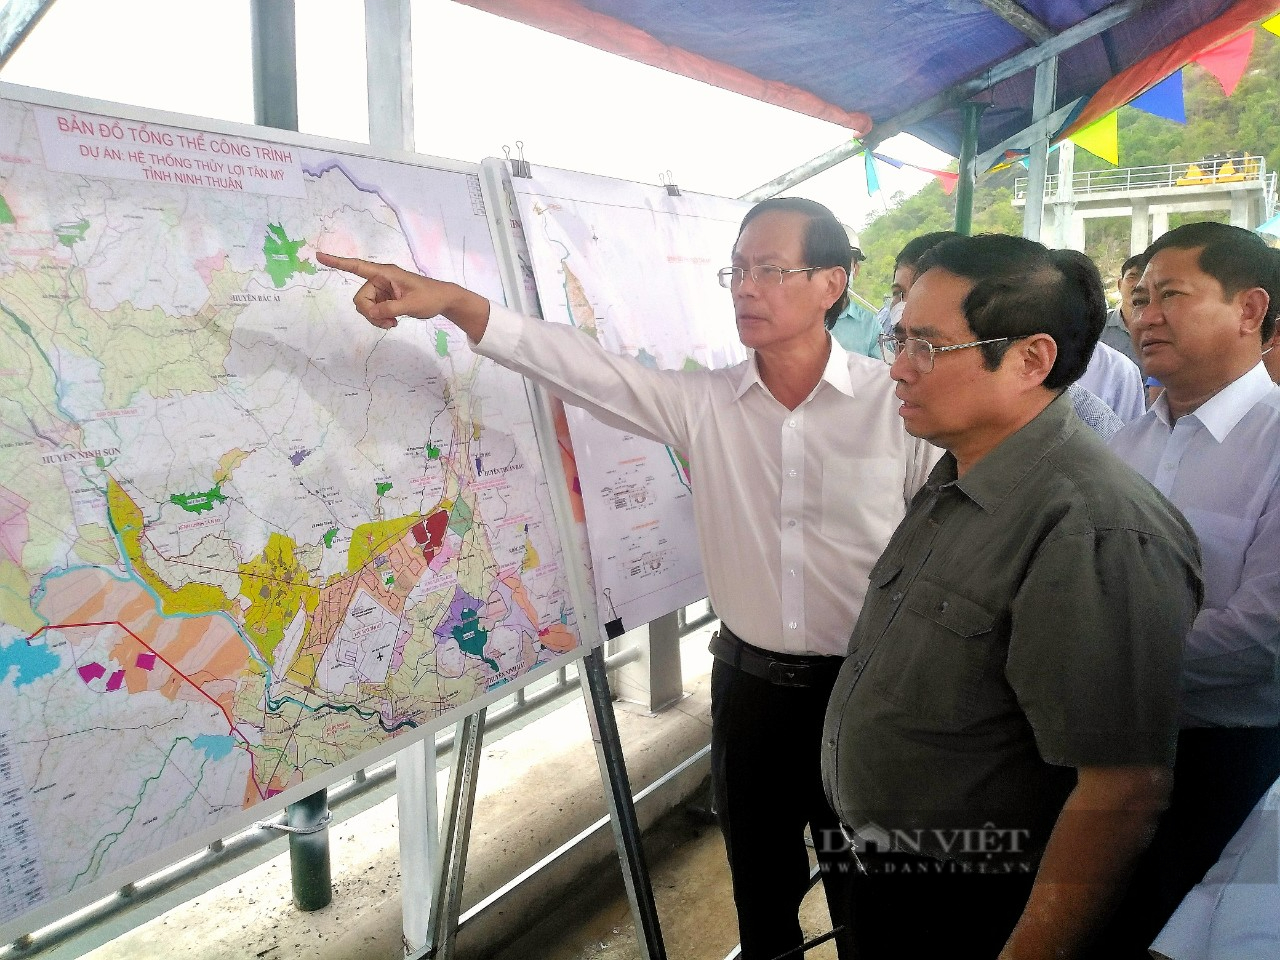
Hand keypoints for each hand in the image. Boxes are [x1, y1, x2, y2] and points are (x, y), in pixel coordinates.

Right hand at [314, 253, 442, 327]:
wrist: (442, 300)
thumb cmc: (430, 297)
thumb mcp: (411, 305)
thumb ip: (391, 309)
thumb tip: (372, 313)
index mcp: (385, 273)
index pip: (358, 266)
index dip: (338, 262)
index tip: (320, 256)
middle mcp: (380, 279)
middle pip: (360, 298)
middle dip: (370, 313)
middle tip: (388, 322)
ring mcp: (382, 290)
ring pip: (366, 307)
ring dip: (376, 318)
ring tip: (393, 323)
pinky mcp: (385, 299)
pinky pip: (373, 311)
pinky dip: (380, 319)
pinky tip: (393, 322)